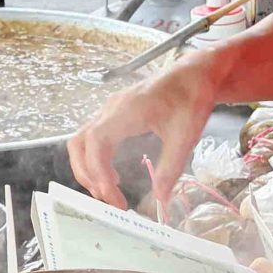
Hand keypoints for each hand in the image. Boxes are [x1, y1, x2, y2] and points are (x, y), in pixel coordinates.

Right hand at [67, 58, 216, 209]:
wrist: (194, 73)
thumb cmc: (191, 98)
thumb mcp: (185, 136)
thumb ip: (170, 168)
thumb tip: (160, 199)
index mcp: (125, 112)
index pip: (96, 143)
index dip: (98, 172)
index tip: (113, 195)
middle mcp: (110, 110)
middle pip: (79, 144)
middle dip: (87, 175)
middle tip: (108, 199)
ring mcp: (109, 110)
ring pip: (81, 141)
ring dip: (88, 168)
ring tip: (108, 191)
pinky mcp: (114, 114)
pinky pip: (92, 138)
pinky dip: (94, 159)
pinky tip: (112, 175)